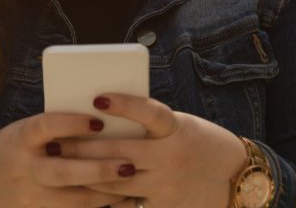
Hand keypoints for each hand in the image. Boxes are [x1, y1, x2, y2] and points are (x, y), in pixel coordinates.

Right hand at [0, 111, 135, 206]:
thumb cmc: (11, 147)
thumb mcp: (24, 130)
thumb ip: (53, 129)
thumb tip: (100, 121)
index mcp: (20, 138)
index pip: (46, 127)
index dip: (71, 124)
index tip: (99, 121)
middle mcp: (24, 168)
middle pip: (64, 172)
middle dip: (98, 170)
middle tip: (128, 164)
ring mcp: (29, 196)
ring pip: (72, 200)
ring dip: (104, 194)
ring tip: (130, 184)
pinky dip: (94, 207)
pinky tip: (116, 201)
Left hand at [59, 93, 248, 207]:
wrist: (237, 179)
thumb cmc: (201, 143)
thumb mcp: (181, 125)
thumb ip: (149, 125)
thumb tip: (105, 119)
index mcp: (176, 129)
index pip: (149, 112)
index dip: (124, 105)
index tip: (98, 98)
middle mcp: (171, 157)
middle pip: (119, 150)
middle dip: (84, 147)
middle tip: (57, 142)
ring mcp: (167, 185)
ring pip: (116, 180)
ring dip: (86, 173)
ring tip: (62, 166)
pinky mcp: (164, 207)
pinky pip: (127, 205)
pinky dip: (106, 199)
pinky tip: (84, 192)